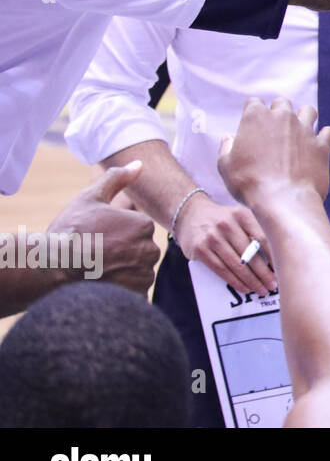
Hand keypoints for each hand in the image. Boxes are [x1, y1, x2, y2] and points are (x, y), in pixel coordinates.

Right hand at [46, 161, 159, 294]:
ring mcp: (142, 274)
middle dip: (124, 253)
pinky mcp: (135, 295)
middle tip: (97, 254)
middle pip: (141, 251)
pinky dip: (123, 289)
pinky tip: (103, 283)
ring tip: (98, 269)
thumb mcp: (90, 198)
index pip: (139, 230)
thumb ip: (117, 179)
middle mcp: (148, 250)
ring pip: (139, 271)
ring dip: (124, 272)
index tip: (99, 237)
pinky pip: (136, 291)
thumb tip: (139, 165)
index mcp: (142, 225)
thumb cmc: (70, 232)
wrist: (50, 268)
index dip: (118, 234)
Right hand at [173, 191, 276, 296]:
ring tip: (261, 290)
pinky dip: (234, 281)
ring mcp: (212, 238)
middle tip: (273, 285)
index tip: (282, 269)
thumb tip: (274, 258)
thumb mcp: (238, 217)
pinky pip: (221, 270)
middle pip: (250, 254)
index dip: (273, 256)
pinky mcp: (200, 250)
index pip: (262, 238)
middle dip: (264, 273)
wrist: (189, 214)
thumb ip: (254, 231)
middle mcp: (227, 225)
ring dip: (251, 280)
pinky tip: (244, 288)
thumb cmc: (221, 219)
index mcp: (241, 215)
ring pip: (236, 265)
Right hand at [216, 98, 329, 217]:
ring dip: (304, 118)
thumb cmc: (249, 183)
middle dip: (278, 112)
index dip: (253, 113)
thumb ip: (226, 147)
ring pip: (308, 111)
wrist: (282, 199)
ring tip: (300, 132)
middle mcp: (282, 117)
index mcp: (256, 117)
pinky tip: (319, 145)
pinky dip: (325, 137)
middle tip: (275, 130)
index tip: (253, 126)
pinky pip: (329, 132)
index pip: (254, 103)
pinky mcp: (321, 144)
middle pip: (282, 103)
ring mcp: (305, 129)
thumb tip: (228, 138)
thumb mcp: (226, 166)